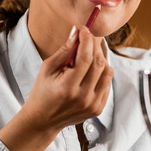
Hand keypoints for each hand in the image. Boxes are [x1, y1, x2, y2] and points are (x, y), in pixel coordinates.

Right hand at [0, 26, 112, 150]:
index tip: (85, 29)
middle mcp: (83, 98)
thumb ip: (64, 50)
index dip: (87, 40)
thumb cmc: (42, 92)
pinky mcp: (98, 109)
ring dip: (100, 60)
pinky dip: (101, 73)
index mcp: (68, 87)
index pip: (85, 58)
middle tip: (88, 39)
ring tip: (88, 56)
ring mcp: (93, 105)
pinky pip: (107, 84)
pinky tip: (90, 71)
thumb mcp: (47, 69)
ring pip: (107, 73)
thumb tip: (77, 31)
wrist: (43, 120)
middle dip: (95, 47)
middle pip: (99, 64)